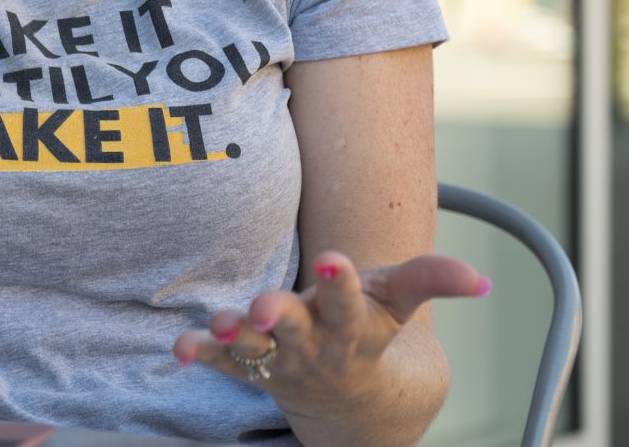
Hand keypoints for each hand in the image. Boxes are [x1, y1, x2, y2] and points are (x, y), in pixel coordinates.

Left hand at [172, 251, 488, 419]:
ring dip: (238, 336)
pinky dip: (202, 353)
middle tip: (267, 304)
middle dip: (281, 315)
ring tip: (222, 322)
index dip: (342, 283)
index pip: (349, 303)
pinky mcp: (249, 366)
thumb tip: (481, 279)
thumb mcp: (398, 302)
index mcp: (352, 325)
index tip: (334, 260)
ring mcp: (279, 359)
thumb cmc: (369, 329)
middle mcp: (314, 345)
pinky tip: (180, 346)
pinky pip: (224, 362)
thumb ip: (431, 280)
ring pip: (256, 349)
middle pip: (296, 329)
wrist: (352, 401)